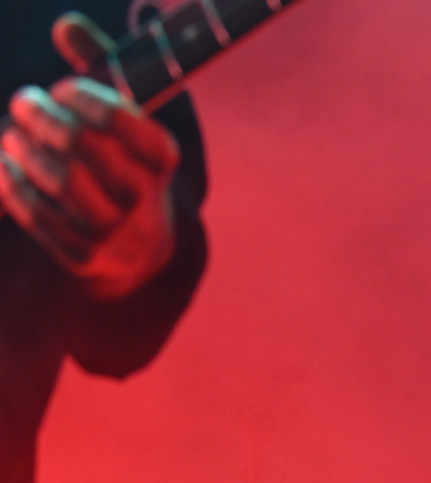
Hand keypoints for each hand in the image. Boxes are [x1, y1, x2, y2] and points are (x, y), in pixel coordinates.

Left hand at [0, 14, 179, 299]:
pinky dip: (12, 181)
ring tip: (13, 133)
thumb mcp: (126, 119)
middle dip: (45, 118)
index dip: (88, 99)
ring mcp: (112, 230)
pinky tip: (5, 162)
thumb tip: (67, 26)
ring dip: (25, 147)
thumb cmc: (125, 164)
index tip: (64, 89)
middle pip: (85, 147)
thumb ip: (101, 66)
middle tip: (24, 102)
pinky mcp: (81, 254)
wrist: (137, 251)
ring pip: (60, 180)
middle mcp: (143, 198)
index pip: (127, 123)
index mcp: (161, 160)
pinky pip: (36, 213)